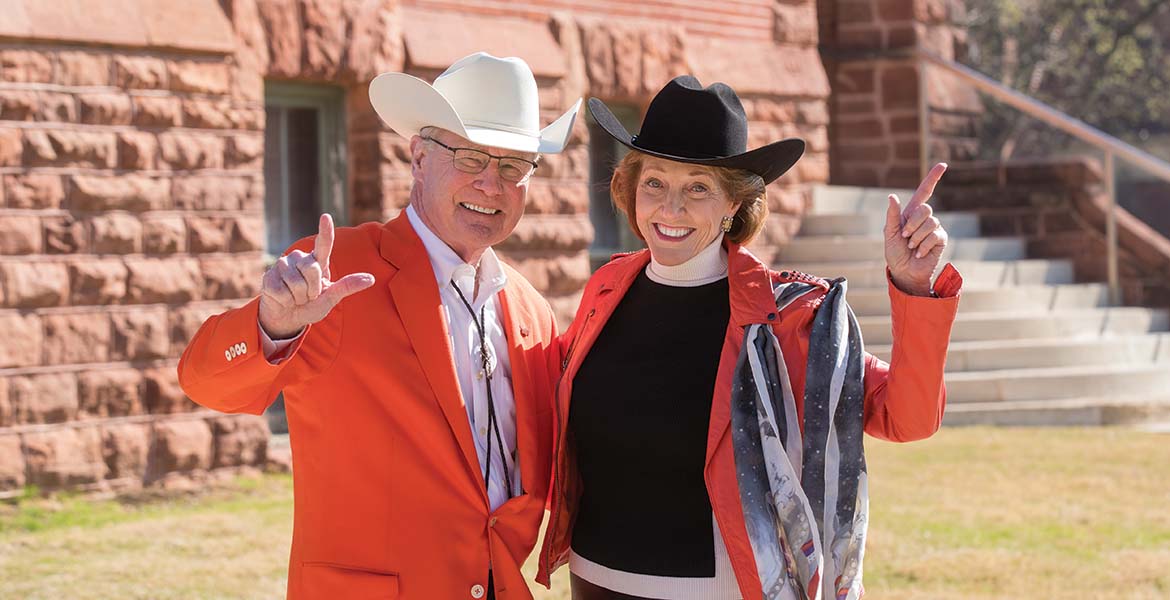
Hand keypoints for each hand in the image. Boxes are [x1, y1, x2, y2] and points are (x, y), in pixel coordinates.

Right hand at [258, 214, 375, 337]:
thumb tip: (371, 279)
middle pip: (311, 269)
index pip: (323, 245)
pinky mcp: (269, 277)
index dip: (325, 231)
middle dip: (312, 289)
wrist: (288, 318)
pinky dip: (285, 301)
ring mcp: (282, 265)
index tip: (326, 217)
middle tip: (307, 295)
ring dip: (298, 297)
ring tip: (295, 297)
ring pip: (296, 282)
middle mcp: (300, 258)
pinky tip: (283, 299)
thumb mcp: (331, 298)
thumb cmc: (311, 306)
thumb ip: (347, 287)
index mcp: (317, 262)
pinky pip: (282, 291)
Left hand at [884, 163, 948, 295]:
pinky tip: (919, 253)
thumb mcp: (889, 233)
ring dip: (917, 237)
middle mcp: (924, 218)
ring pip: (931, 222)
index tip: (943, 165)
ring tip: (912, 247)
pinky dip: (923, 245)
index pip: (925, 192)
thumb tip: (892, 197)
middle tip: (905, 237)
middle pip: (925, 209)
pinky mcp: (941, 239)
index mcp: (910, 213)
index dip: (933, 178)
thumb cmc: (895, 253)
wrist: (904, 271)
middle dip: (912, 224)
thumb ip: (892, 215)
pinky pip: (935, 235)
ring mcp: (934, 228)